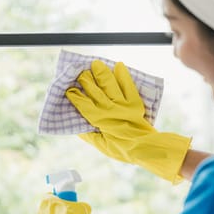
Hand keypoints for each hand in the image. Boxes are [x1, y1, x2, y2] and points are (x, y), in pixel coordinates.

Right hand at [66, 60, 191, 183]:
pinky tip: (118, 65)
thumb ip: (89, 135)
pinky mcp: (135, 102)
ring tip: (96, 64)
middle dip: (86, 80)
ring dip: (102, 73)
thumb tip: (77, 127)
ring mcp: (123, 105)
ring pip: (110, 85)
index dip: (76, 96)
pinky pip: (128, 86)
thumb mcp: (101, 146)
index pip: (84, 105)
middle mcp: (110, 110)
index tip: (68, 89)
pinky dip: (124, 75)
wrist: (145, 148)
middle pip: (95, 91)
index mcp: (100, 121)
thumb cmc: (121, 149)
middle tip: (79, 72)